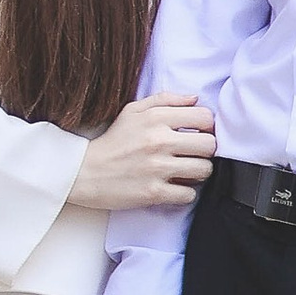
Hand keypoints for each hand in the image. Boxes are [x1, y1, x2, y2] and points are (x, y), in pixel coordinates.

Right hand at [69, 94, 217, 210]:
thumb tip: (195, 99)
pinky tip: (174, 186)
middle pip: (209, 145)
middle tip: (195, 154)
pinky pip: (189, 194)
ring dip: (199, 172)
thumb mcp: (133, 111)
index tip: (199, 133)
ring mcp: (158, 168)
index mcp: (156, 118)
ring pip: (204, 170)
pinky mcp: (155, 192)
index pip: (204, 118)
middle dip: (206, 150)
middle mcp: (159, 141)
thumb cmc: (113, 140)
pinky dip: (185, 193)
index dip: (207, 126)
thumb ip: (165, 100)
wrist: (86, 171)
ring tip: (186, 171)